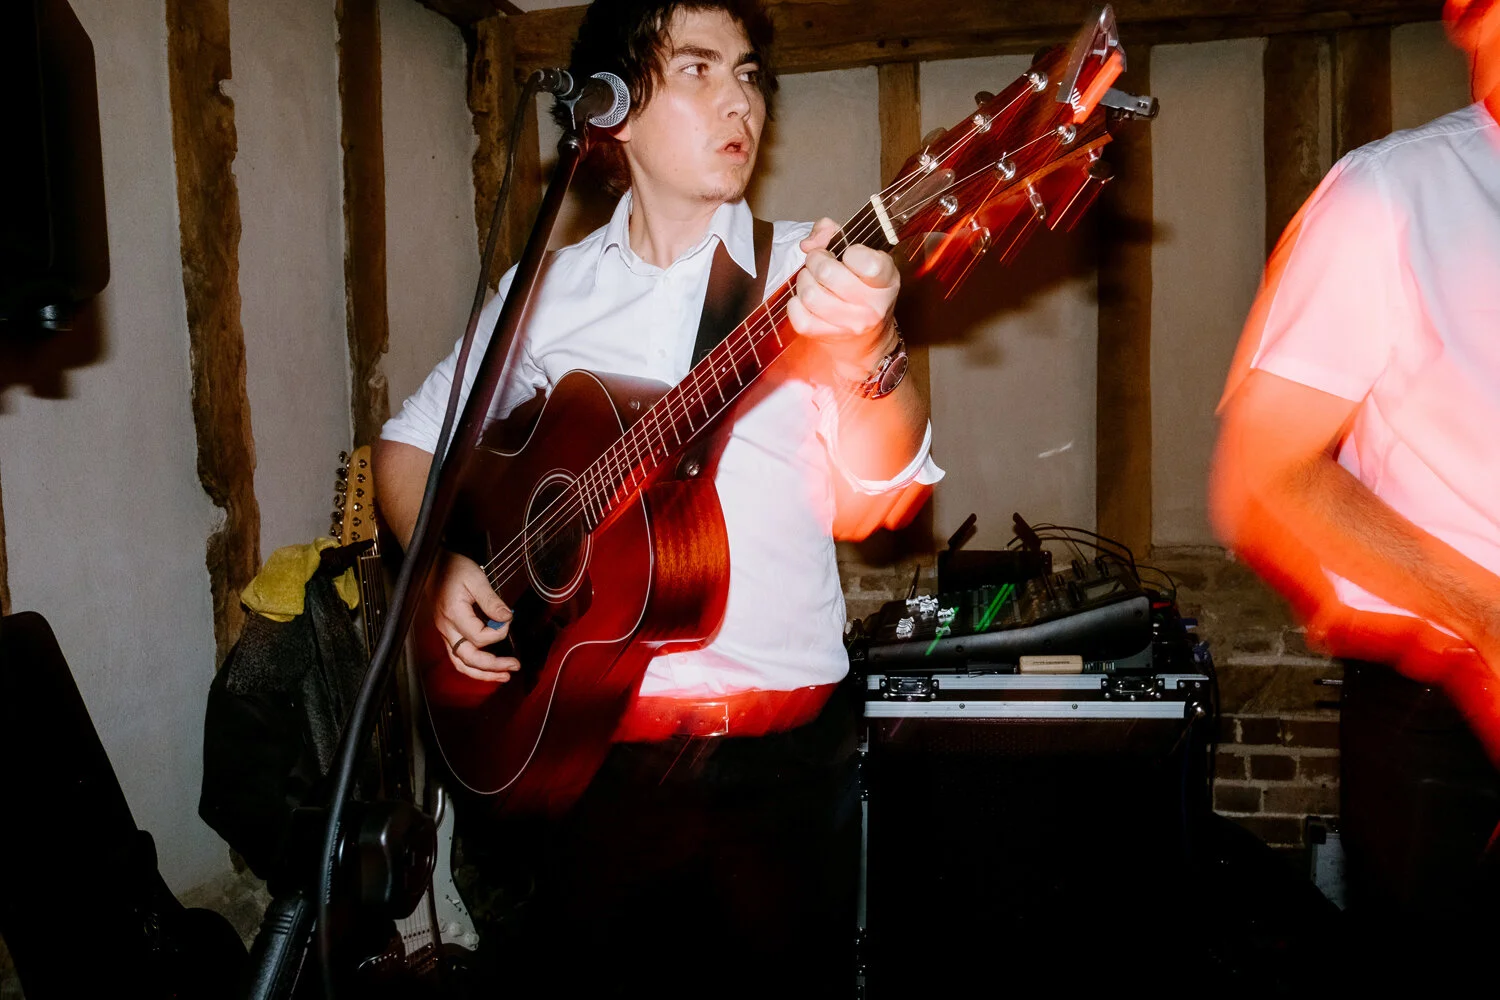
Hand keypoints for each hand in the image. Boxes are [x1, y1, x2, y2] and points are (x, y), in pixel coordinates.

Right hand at [431, 552, 517, 682]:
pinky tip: (487, 668)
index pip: (479, 637)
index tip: (508, 620)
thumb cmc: (452, 568)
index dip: (498, 633)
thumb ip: (492, 601)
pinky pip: (458, 657)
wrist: (433, 564)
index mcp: (454, 614)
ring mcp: (445, 632)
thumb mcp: (476, 578)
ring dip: (483, 673)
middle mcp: (447, 628)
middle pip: (469, 658)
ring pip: (461, 663)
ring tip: (503, 676)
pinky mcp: (448, 633)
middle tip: (514, 666)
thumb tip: (506, 618)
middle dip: (493, 666)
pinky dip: (473, 667)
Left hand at [788, 218, 900, 381]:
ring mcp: (848, 324)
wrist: (866, 339)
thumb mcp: (860, 255)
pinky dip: (796, 303)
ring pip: (809, 293)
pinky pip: (797, 314)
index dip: (851, 252)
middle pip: (827, 273)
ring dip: (804, 280)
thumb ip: (833, 232)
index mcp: (885, 281)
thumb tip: (809, 243)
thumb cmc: (861, 287)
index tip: (849, 254)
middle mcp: (871, 306)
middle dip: (816, 260)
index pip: (868, 263)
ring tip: (812, 280)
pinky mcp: (825, 336)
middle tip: (819, 262)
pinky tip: (807, 301)